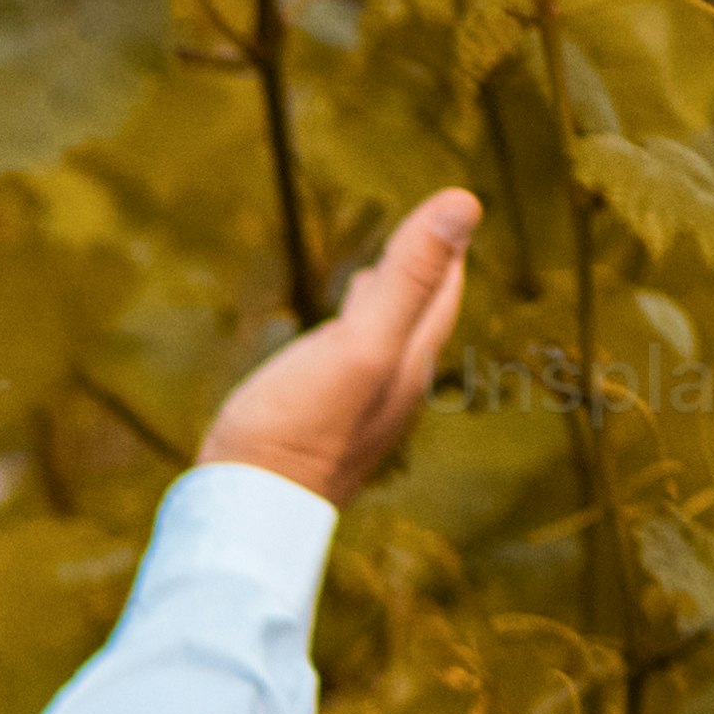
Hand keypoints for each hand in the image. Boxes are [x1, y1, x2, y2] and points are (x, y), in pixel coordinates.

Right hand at [196, 187, 480, 507]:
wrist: (248, 512)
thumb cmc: (298, 429)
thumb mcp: (360, 342)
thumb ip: (410, 276)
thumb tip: (465, 201)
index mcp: (409, 364)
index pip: (441, 295)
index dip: (448, 252)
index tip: (455, 211)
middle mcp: (392, 391)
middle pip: (418, 322)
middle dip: (423, 278)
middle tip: (425, 238)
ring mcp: (353, 415)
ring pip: (381, 349)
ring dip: (384, 310)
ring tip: (375, 281)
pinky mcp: (315, 431)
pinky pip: (342, 374)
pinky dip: (344, 343)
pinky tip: (324, 346)